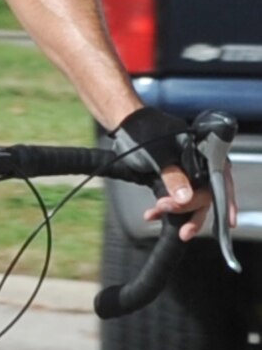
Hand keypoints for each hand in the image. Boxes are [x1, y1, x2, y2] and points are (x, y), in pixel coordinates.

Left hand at [115, 106, 230, 241]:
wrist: (124, 129)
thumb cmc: (143, 134)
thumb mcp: (158, 155)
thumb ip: (173, 176)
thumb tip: (186, 198)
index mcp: (202, 153)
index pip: (219, 180)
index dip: (225, 202)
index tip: (223, 221)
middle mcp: (198, 165)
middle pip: (205, 194)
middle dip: (191, 210)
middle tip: (170, 212)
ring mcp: (185, 174)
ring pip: (190, 201)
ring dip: (178, 214)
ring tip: (157, 214)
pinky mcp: (171, 182)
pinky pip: (174, 201)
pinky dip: (163, 210)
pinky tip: (150, 214)